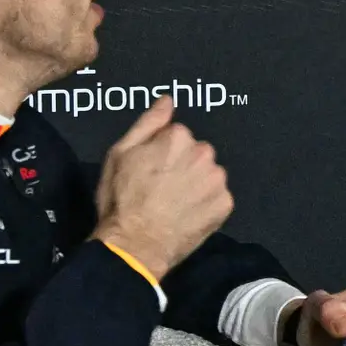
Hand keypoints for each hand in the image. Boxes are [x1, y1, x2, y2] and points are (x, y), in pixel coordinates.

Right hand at [91, 100, 231, 278]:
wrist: (135, 244)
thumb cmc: (121, 199)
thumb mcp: (121, 154)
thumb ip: (148, 123)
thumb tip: (168, 100)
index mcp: (178, 136)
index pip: (177, 135)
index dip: (162, 152)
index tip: (151, 170)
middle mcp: (204, 153)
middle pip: (197, 153)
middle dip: (184, 165)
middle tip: (162, 188)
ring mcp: (217, 180)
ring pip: (209, 174)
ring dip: (197, 184)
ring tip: (175, 203)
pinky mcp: (225, 204)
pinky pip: (218, 197)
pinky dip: (207, 204)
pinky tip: (188, 214)